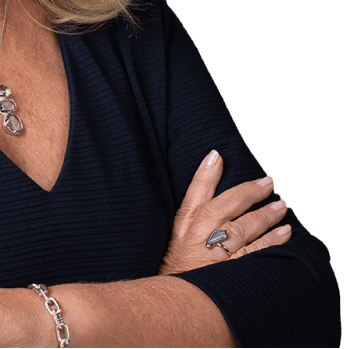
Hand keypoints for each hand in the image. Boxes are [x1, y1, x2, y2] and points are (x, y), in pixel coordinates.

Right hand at [158, 150, 291, 275]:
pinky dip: (274, 241)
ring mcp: (218, 252)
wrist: (175, 307)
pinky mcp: (233, 271)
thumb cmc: (175, 274)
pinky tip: (286, 233)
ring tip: (281, 205)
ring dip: (267, 213)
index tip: (217, 154)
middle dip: (249, 190)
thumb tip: (206, 196)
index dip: (206, 172)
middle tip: (268, 181)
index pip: (196, 192)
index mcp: (185, 225)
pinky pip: (259, 252)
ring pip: (247, 225)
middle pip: (229, 204)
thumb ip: (189, 222)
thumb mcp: (174, 244)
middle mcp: (201, 234)